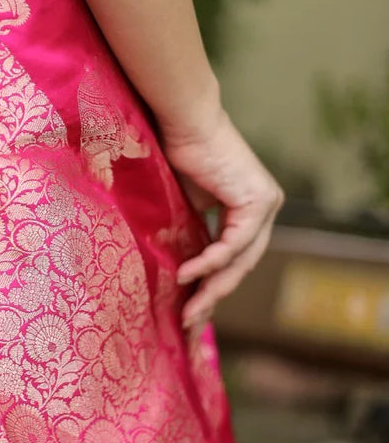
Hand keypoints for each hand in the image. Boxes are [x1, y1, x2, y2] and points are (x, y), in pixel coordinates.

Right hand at [161, 108, 283, 332]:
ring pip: (241, 260)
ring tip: (189, 309)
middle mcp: (265, 206)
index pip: (237, 257)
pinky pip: (233, 244)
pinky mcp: (257, 201)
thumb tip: (180, 273)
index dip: (214, 285)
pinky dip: (210, 262)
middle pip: (242, 265)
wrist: (184, 121)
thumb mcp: (187, 205)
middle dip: (215, 295)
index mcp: (250, 208)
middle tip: (191, 320)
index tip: (191, 309)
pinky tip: (188, 275)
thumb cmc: (177, 153)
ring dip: (213, 287)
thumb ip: (193, 234)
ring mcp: (265, 204)